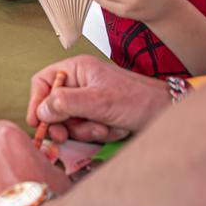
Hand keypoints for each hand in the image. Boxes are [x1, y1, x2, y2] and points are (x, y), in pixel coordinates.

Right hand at [26, 55, 170, 143]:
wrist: (169, 112)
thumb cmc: (137, 100)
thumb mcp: (99, 101)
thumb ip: (65, 104)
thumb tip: (40, 111)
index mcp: (77, 69)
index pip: (43, 82)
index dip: (36, 101)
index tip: (36, 122)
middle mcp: (80, 82)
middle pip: (54, 106)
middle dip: (65, 123)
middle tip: (65, 137)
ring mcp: (90, 99)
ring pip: (71, 121)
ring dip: (86, 130)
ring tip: (105, 128)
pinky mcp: (100, 114)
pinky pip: (87, 128)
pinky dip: (99, 133)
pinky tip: (115, 130)